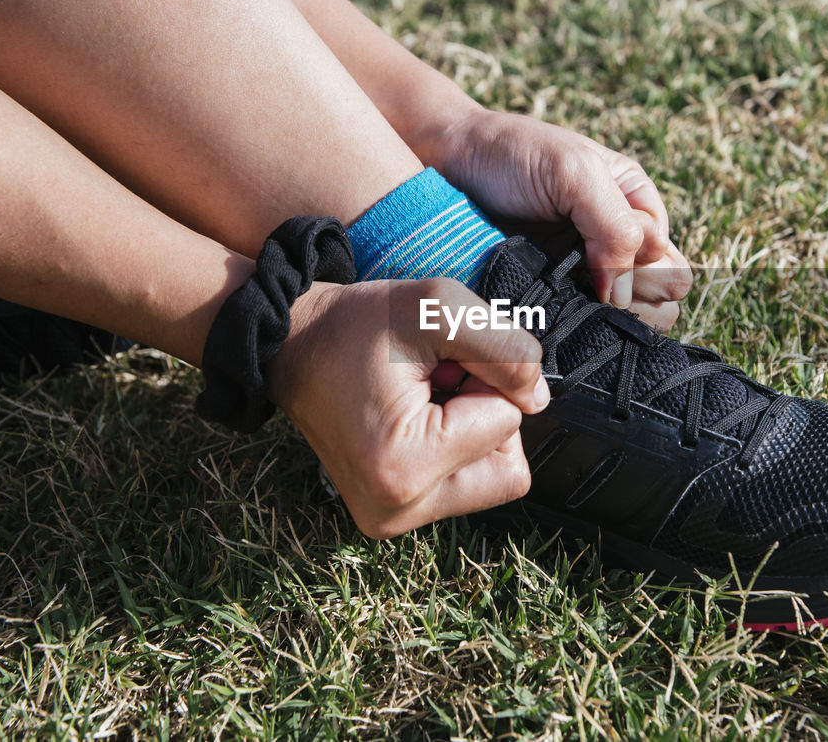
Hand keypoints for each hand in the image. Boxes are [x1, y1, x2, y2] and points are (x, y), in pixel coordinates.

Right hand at [267, 278, 548, 538]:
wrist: (290, 345)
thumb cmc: (354, 324)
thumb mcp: (439, 306)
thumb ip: (506, 350)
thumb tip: (538, 398)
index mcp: (403, 470)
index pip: (507, 423)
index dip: (484, 378)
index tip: (437, 362)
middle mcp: (397, 512)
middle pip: (510, 468)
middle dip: (487, 415)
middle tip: (436, 383)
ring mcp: (392, 520)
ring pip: (492, 478)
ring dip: (473, 431)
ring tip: (422, 399)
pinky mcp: (394, 514)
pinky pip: (464, 483)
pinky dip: (455, 446)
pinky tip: (416, 418)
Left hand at [436, 109, 691, 325]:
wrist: (447, 162)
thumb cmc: (513, 155)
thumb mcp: (575, 173)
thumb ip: (615, 226)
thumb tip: (624, 293)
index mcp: (637, 205)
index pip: (672, 261)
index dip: (643, 266)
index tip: (597, 251)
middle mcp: (618, 244)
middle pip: (661, 298)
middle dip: (635, 297)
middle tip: (589, 279)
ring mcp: (584, 275)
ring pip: (628, 322)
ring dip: (607, 318)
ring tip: (570, 297)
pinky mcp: (552, 297)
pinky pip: (581, 329)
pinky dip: (574, 327)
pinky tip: (552, 313)